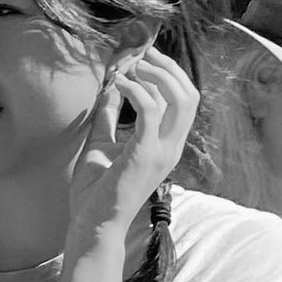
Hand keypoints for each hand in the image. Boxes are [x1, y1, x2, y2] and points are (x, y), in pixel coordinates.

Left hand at [68, 41, 197, 233]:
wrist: (91, 226)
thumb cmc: (95, 192)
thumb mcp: (102, 144)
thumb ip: (109, 117)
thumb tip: (109, 89)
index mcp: (167, 145)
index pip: (183, 101)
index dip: (168, 74)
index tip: (143, 59)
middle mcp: (171, 148)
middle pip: (189, 95)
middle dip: (169, 68)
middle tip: (143, 55)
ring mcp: (162, 152)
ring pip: (181, 99)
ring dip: (157, 75)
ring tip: (132, 67)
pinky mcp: (145, 155)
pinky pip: (151, 110)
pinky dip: (136, 90)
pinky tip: (118, 85)